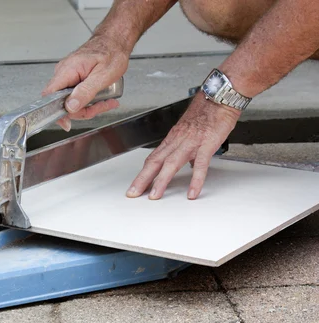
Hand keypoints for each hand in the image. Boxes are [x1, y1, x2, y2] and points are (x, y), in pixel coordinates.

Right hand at [41, 33, 128, 131]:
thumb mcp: (102, 76)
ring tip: (105, 101)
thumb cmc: (111, 53)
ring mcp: (67, 75)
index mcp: (67, 70)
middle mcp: (63, 72)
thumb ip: (85, 92)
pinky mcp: (73, 78)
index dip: (55, 111)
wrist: (115, 41)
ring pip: (71, 100)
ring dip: (88, 106)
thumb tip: (70, 107)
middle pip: (62, 102)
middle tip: (100, 107)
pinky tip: (101, 98)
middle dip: (82, 109)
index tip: (67, 122)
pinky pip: (76, 94)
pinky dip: (88, 99)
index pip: (49, 95)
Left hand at [126, 92, 240, 199]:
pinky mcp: (206, 143)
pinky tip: (192, 192)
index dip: (142, 173)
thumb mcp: (191, 131)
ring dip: (161, 181)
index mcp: (173, 139)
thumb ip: (188, 149)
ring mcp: (191, 142)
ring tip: (155, 196)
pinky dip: (195, 180)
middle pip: (155, 162)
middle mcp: (177, 140)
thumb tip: (190, 164)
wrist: (220, 95)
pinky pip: (201, 165)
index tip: (136, 186)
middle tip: (133, 193)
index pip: (153, 158)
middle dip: (142, 179)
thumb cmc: (207, 111)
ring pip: (171, 164)